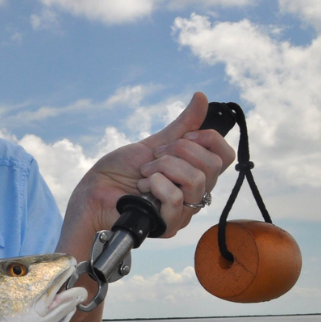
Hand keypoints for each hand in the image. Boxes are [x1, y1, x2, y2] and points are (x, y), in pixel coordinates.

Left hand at [64, 92, 235, 241]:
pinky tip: (140, 189)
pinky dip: (155, 185)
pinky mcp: (169, 225)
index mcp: (196, 174)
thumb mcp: (154, 143)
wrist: (93, 192)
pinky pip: (177, 198)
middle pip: (212, 166)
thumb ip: (182, 125)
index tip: (181, 137)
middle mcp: (196, 195)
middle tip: (153, 157)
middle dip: (178, 151)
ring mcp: (185, 212)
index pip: (226, 156)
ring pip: (196, 180)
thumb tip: (201, 96)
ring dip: (163, 168)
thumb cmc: (120, 172)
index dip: (207, 139)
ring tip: (144, 174)